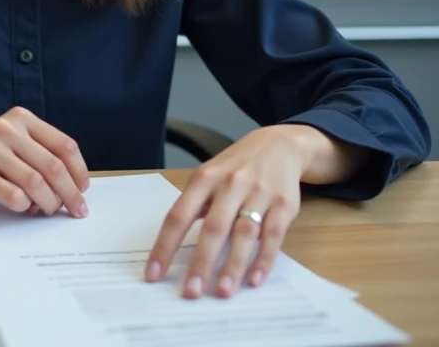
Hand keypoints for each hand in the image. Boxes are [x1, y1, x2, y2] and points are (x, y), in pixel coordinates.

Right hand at [0, 106, 89, 216]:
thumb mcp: (8, 142)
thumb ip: (37, 153)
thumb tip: (74, 184)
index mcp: (20, 119)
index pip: (64, 144)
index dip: (80, 171)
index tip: (84, 190)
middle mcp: (5, 129)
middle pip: (54, 166)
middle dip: (71, 194)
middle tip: (76, 210)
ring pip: (36, 182)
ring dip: (49, 203)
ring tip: (48, 211)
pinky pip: (14, 196)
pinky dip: (24, 207)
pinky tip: (23, 208)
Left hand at [144, 125, 327, 298]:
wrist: (279, 145)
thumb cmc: (236, 167)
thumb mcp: (209, 176)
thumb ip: (195, 206)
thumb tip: (173, 247)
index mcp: (204, 178)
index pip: (178, 216)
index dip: (164, 246)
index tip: (154, 274)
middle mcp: (231, 184)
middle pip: (213, 227)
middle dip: (201, 262)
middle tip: (191, 291)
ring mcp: (259, 193)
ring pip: (244, 233)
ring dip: (233, 265)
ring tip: (222, 292)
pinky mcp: (284, 204)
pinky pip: (273, 235)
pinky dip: (263, 259)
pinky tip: (254, 279)